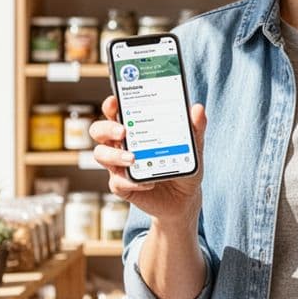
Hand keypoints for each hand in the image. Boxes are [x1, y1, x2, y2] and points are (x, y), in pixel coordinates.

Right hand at [89, 96, 206, 227]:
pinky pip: (118, 182)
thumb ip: (195, 128)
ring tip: (133, 158)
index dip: (110, 105)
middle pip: (99, 130)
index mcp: (134, 128)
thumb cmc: (182, 164)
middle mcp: (121, 144)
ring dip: (115, 155)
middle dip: (107, 128)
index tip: (114, 101)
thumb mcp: (193, 146)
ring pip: (101, 155)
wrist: (184, 197)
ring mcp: (119, 165)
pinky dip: (133, 182)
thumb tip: (198, 109)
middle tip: (123, 131)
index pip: (115, 112)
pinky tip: (149, 183)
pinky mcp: (122, 186)